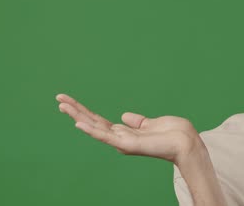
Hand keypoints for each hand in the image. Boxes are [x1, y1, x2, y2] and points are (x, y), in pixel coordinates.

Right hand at [56, 93, 202, 165]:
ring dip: (77, 116)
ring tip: (62, 105)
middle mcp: (120, 138)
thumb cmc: (172, 134)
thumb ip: (137, 121)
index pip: (99, 121)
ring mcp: (122, 142)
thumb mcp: (151, 123)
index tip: (69, 101)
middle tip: (58, 98)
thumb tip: (124, 116)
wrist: (185, 142)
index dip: (84, 111)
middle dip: (75, 110)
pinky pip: (105, 136)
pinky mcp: (127, 144)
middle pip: (92, 122)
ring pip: (94, 127)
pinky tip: (78, 123)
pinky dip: (91, 130)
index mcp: (125, 133)